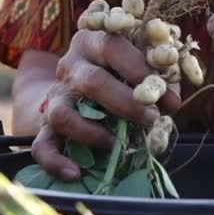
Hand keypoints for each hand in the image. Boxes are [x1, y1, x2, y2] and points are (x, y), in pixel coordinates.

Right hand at [31, 30, 180, 179]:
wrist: (88, 84)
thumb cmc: (126, 72)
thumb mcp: (143, 66)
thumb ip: (159, 78)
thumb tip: (171, 101)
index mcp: (94, 41)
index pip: (113, 47)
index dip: (141, 70)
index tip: (166, 94)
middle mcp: (70, 65)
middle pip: (91, 81)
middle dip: (126, 103)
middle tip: (151, 118)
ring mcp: (56, 95)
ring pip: (63, 114)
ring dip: (93, 132)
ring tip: (117, 143)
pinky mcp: (46, 124)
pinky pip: (42, 145)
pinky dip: (56, 162)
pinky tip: (75, 173)